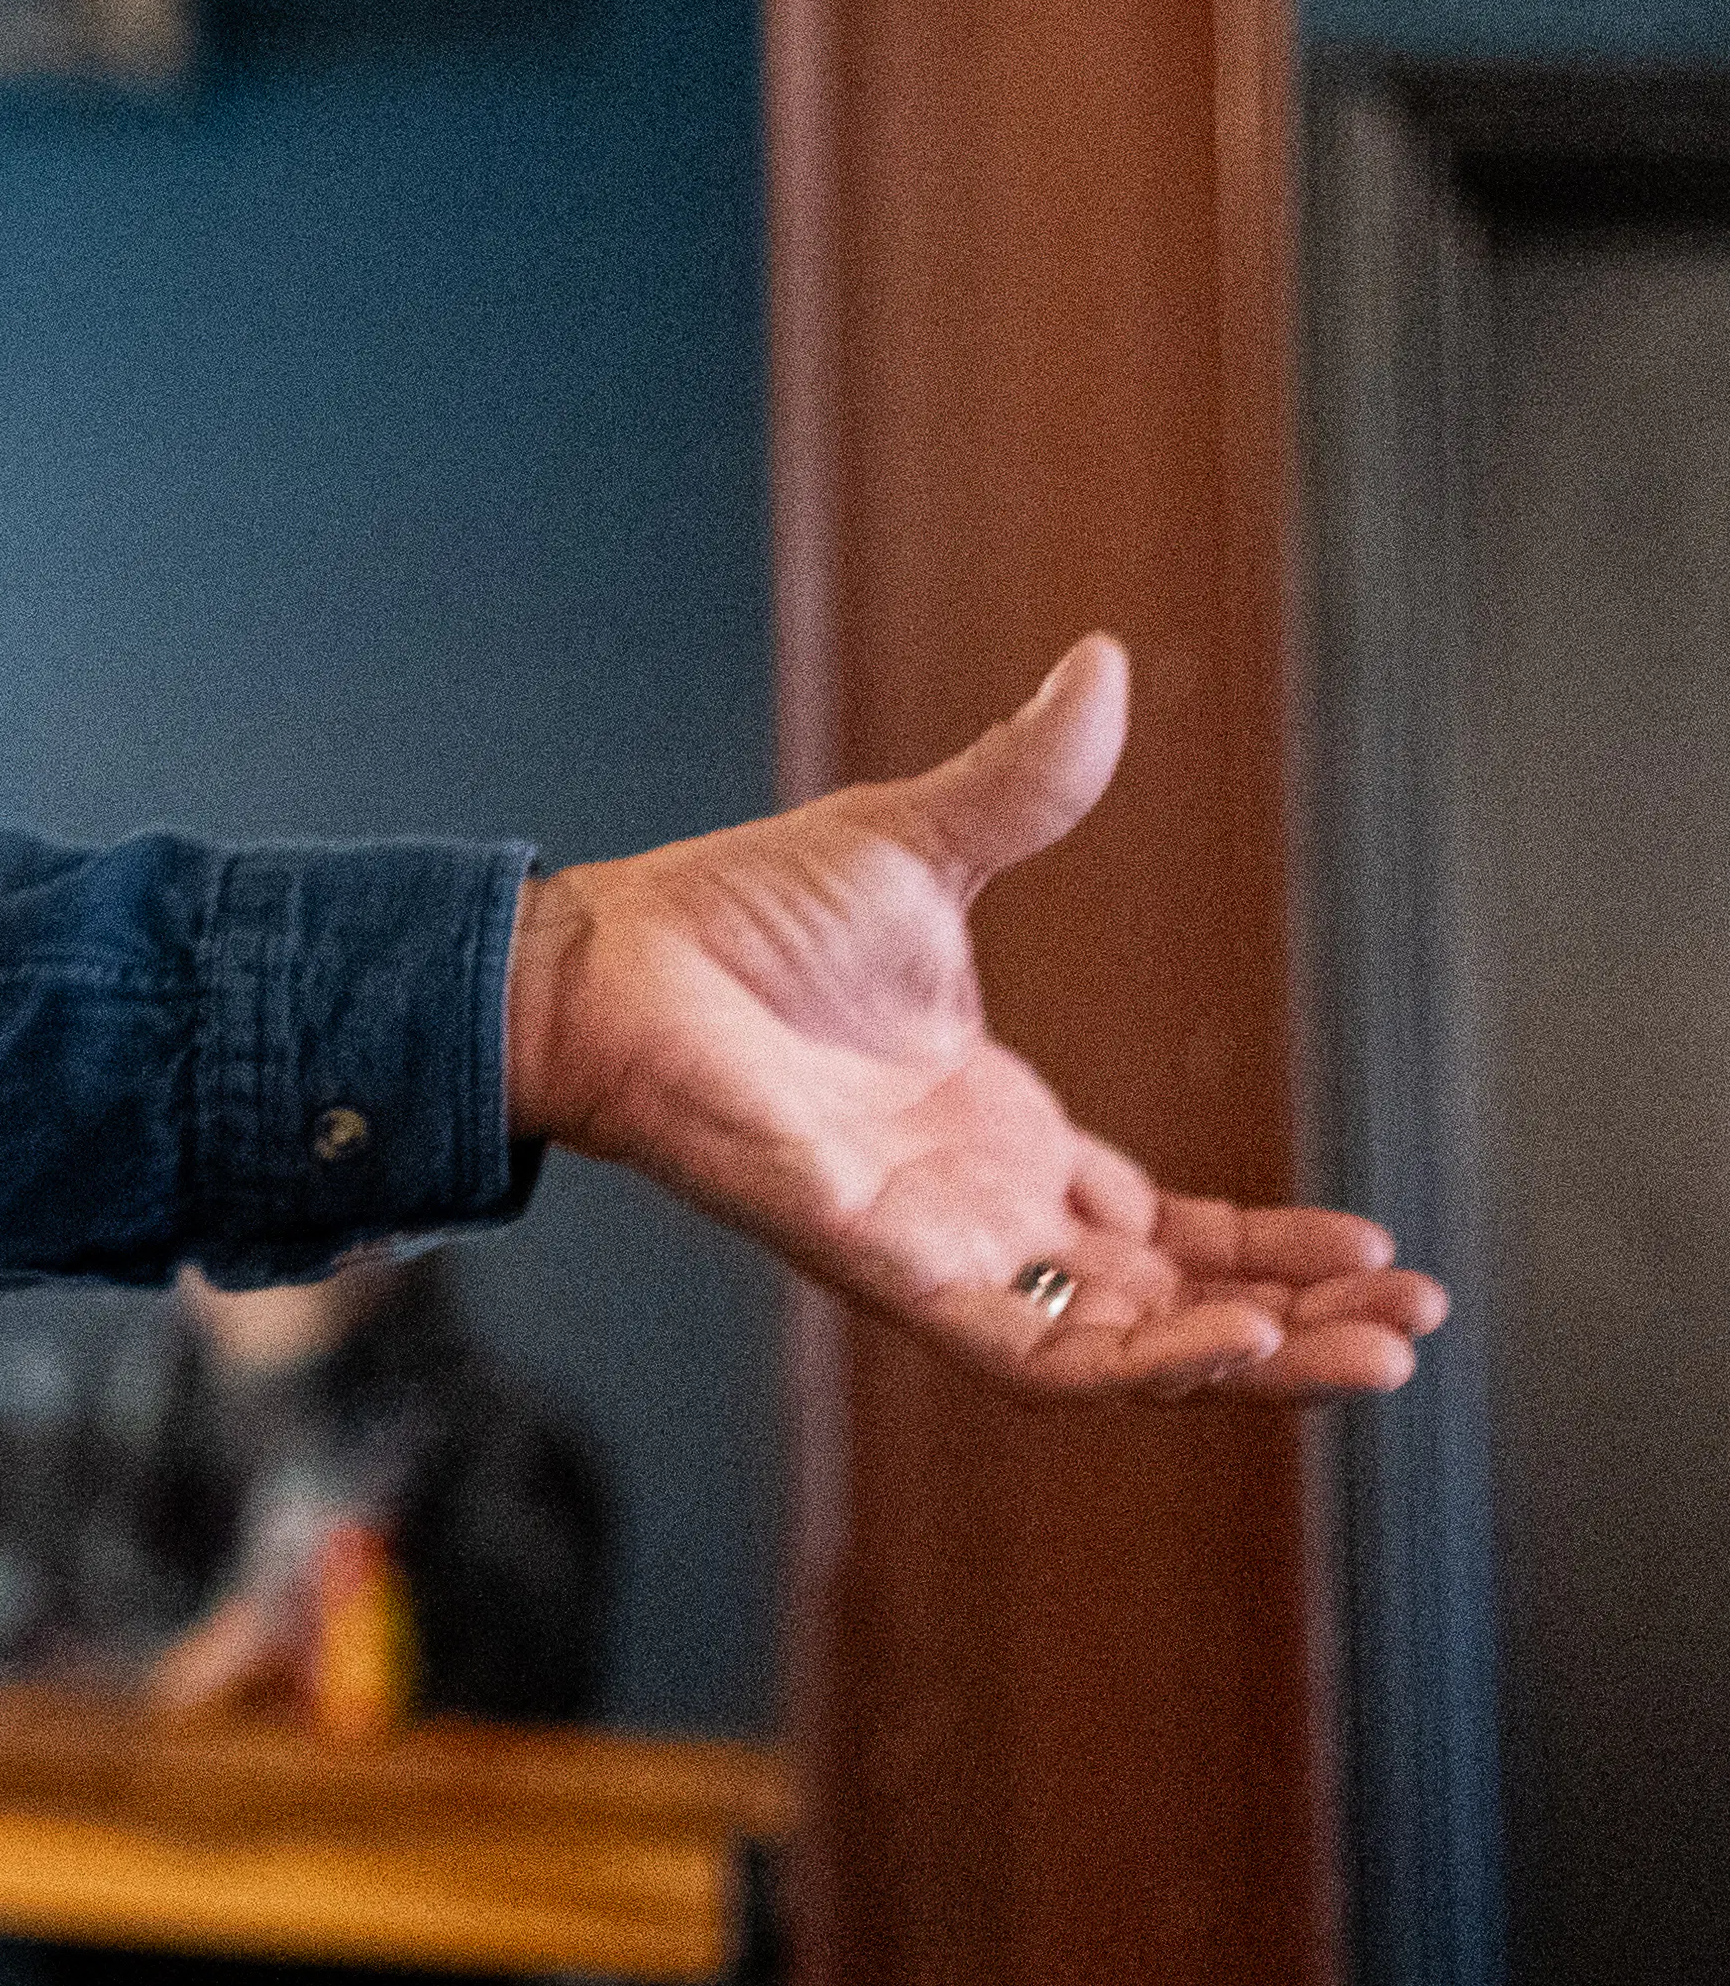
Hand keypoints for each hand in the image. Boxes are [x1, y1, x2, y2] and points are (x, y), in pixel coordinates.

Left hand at [504, 636, 1443, 1400]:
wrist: (608, 958)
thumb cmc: (735, 917)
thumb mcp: (924, 846)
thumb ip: (1028, 781)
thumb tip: (1104, 660)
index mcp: (1004, 1136)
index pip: (1169, 1232)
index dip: (1274, 1251)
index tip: (1379, 1251)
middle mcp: (984, 1211)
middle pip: (1175, 1307)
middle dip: (1300, 1323)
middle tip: (1413, 1324)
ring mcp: (943, 1252)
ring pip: (1129, 1352)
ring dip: (1255, 1361)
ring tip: (1378, 1353)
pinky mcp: (893, 1272)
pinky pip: (1039, 1354)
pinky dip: (1145, 1362)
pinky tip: (1245, 1345)